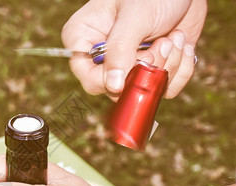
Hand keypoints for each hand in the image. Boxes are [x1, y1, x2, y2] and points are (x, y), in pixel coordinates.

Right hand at [62, 0, 206, 99]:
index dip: (112, 80)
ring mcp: (127, 66)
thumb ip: (120, 50)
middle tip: (162, 42)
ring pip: (142, 90)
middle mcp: (102, 58)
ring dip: (167, 66)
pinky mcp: (150, 71)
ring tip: (173, 37)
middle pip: (117, 89)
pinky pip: (163, 89)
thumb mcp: (135, 17)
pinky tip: (180, 44)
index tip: (137, 63)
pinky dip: (180, 70)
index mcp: (84, 40)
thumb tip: (113, 86)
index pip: (89, 78)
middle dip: (146, 69)